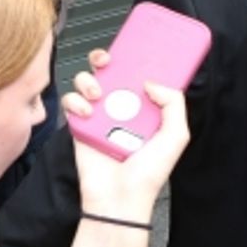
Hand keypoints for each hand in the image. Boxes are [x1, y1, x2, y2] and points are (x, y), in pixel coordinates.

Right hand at [63, 49, 190, 217]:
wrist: (118, 198)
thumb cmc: (147, 175)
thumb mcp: (175, 137)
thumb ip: (174, 104)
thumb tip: (152, 82)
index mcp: (144, 110)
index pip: (137, 75)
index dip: (135, 60)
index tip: (134, 48)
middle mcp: (120, 109)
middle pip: (109, 71)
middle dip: (105, 59)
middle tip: (107, 60)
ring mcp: (98, 116)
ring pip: (87, 81)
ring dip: (89, 80)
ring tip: (97, 94)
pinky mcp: (79, 125)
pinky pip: (72, 102)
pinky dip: (76, 101)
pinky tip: (87, 111)